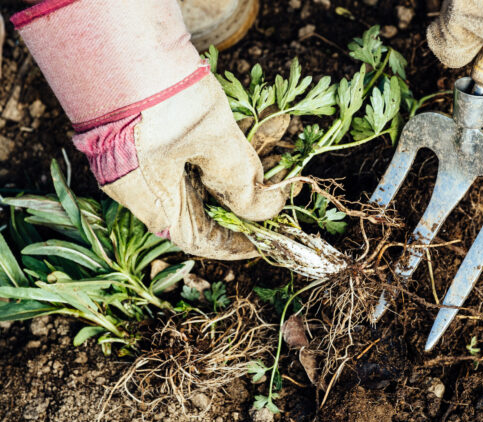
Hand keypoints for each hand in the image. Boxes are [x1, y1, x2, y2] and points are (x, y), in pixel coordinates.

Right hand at [75, 74, 287, 259]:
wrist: (121, 35)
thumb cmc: (164, 96)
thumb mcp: (215, 142)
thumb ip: (243, 180)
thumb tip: (267, 209)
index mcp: (150, 200)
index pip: (198, 239)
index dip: (234, 244)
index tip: (264, 240)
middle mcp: (144, 184)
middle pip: (206, 205)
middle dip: (247, 196)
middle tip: (281, 188)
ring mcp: (147, 155)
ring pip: (207, 172)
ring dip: (245, 163)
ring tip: (281, 145)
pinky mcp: (156, 128)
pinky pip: (200, 147)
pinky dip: (230, 141)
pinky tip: (266, 122)